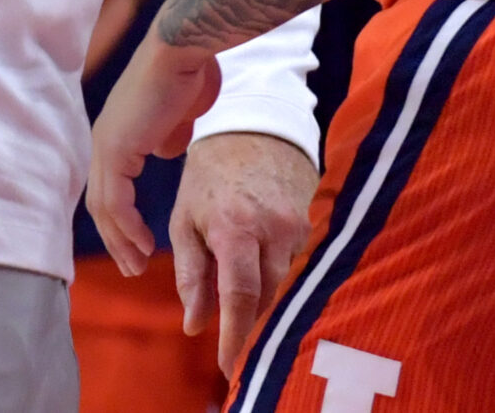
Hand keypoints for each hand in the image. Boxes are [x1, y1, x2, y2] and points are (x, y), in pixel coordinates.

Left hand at [86, 27, 222, 269]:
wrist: (186, 50)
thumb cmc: (189, 75)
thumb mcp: (178, 115)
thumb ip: (167, 136)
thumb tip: (165, 150)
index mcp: (117, 135)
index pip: (109, 190)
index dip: (121, 223)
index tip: (138, 247)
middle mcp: (104, 141)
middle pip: (101, 205)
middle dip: (116, 240)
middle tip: (132, 267)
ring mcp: (106, 143)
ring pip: (104, 207)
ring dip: (120, 240)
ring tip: (136, 265)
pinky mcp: (116, 146)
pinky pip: (116, 199)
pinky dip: (128, 225)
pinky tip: (145, 243)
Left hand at [170, 131, 316, 376]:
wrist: (254, 129)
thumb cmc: (209, 176)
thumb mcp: (186, 219)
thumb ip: (191, 274)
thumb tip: (193, 324)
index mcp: (234, 228)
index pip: (239, 296)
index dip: (234, 336)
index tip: (227, 365)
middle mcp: (271, 231)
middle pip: (262, 297)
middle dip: (244, 319)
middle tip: (228, 337)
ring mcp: (295, 228)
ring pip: (276, 283)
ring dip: (256, 294)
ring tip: (236, 288)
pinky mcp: (308, 227)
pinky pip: (287, 264)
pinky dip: (269, 270)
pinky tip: (255, 258)